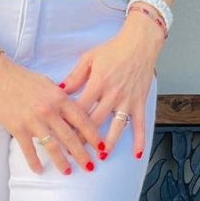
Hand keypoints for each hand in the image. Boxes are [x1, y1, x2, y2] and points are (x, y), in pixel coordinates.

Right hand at [0, 53, 102, 175]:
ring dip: (62, 162)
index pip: (82, 120)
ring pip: (52, 146)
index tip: (100, 147)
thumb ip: (63, 99)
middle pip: (70, 138)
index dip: (94, 136)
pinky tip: (39, 170)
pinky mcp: (18, 128)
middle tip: (90, 167)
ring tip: (68, 172)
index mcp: (60, 98)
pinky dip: (34, 162)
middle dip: (82, 155)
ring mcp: (33, 121)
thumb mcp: (50, 84)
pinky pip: (29, 149)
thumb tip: (75, 113)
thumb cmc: (25, 79)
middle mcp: (49, 111)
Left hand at [58, 11, 160, 159]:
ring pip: (117, 127)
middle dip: (84, 138)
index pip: (80, 109)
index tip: (60, 135)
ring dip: (109, 143)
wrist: (139, 43)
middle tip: (75, 152)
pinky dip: (140, 140)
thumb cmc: (112, 49)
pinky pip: (140, 124)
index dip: (69, 123)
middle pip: (95, 122)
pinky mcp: (140, 102)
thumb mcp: (89, 59)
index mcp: (98, 83)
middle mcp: (113, 94)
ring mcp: (128, 100)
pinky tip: (137, 154)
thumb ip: (74, 76)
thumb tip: (59, 90)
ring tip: (101, 157)